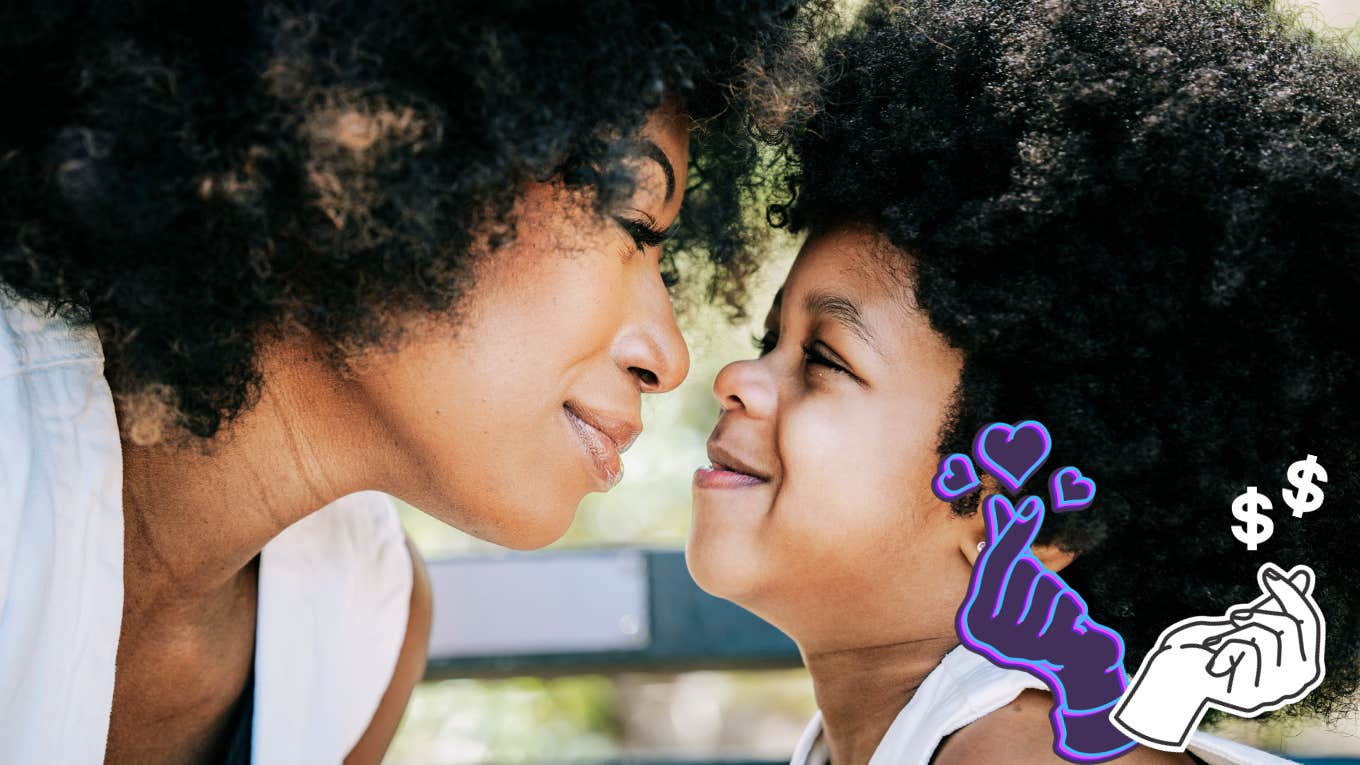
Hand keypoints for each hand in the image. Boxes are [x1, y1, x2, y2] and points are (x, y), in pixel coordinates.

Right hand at [957, 494, 1134, 761]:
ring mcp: (1016, 648)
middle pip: (1020, 574)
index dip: (1012, 533)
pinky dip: (1071, 609)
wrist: (1079, 674)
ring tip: (1059, 618)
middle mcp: (986, 638)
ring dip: (1058, 596)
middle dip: (1039, 575)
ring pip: (1044, 588)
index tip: (1031, 505)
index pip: (992, 564)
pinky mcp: (1047, 655)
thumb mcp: (1023, 583)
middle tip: (1049, 594)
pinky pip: (1063, 606)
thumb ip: (1007, 545)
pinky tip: (1071, 626)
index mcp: (973, 621)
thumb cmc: (1046, 622)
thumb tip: (997, 501)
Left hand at [1111, 563, 1325, 750]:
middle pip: (1291, 625)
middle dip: (1257, 613)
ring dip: (1235, 633)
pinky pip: (1246, 648)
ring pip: (1267, 635)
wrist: (1173, 676)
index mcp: (1302, 664)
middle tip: (1233, 615)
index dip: (1290, 593)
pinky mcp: (1253, 696)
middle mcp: (1296, 683)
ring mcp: (1276, 692)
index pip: (1308, 621)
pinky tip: (1214, 664)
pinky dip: (1225, 647)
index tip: (1267, 572)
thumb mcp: (1242, 621)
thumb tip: (1303, 573)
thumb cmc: (1206, 648)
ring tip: (1220, 647)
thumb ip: (1273, 604)